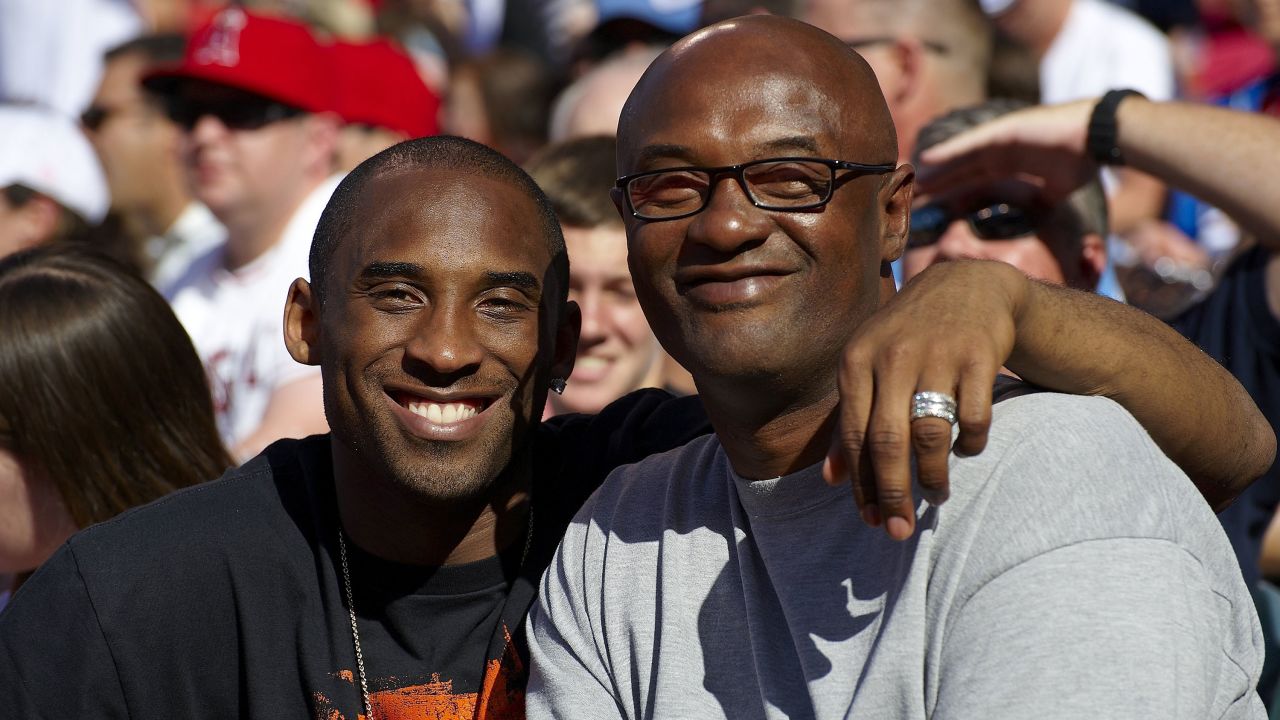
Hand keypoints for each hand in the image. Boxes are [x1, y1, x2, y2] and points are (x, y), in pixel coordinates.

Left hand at [823, 260, 1025, 539]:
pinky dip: (971, 444)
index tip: (870, 520)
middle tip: (899, 530)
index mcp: (857, 361)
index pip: (853, 435)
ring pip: (932, 434)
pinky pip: (974, 418)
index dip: (861, 484)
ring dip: (934, 475)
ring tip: (936, 493)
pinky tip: (966, 449)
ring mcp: (937, 354)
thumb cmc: (906, 339)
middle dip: (893, 493)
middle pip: (888, 441)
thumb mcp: (867, 367)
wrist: (966, 287)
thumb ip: (849, 420)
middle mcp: (892, 356)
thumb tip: (830, 480)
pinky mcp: (980, 355)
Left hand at [916, 99, 1097, 204]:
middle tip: (908, 198)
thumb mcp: (1055, 194)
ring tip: (909, 182)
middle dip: (934, 185)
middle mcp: (998, 153)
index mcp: (1008, 167)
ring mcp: (998, 141)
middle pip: (958, 172)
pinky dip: (947, 152)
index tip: (930, 209)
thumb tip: (1039, 227)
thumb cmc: (1081, 162)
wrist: (1097, 139)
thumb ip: (1040, 205)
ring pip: (958, 159)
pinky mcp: (1001, 132)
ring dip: (935, 171)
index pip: (971, 184)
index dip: (950, 195)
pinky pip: (969, 144)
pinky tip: (925, 159)